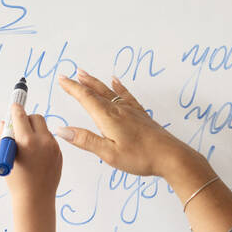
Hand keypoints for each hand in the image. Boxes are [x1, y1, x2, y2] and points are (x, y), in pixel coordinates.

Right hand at [1, 103, 62, 204]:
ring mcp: (53, 147)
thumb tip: (4, 121)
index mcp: (26, 141)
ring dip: (34, 131)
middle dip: (26, 119)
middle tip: (19, 128)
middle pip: (36, 117)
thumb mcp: (4, 156)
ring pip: (44, 128)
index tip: (14, 105)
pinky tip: (35, 156)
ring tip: (27, 147)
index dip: (15, 109)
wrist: (35, 199)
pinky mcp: (59, 153)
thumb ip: (2, 135)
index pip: (20, 115)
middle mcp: (42, 141)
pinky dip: (41, 142)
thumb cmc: (16, 180)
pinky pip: (49, 139)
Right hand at [55, 70, 197, 178]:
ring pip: (109, 91)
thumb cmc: (140, 157)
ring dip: (96, 82)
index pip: (85, 98)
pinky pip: (126, 95)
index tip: (61, 79)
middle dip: (81, 83)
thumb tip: (61, 130)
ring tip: (86, 74)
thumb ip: (85, 140)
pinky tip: (116, 81)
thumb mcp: (108, 153)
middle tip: (70, 74)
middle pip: (96, 91)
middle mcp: (118, 109)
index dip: (72, 88)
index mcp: (108, 118)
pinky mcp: (141, 115)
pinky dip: (118, 86)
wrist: (170, 156)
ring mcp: (131, 110)